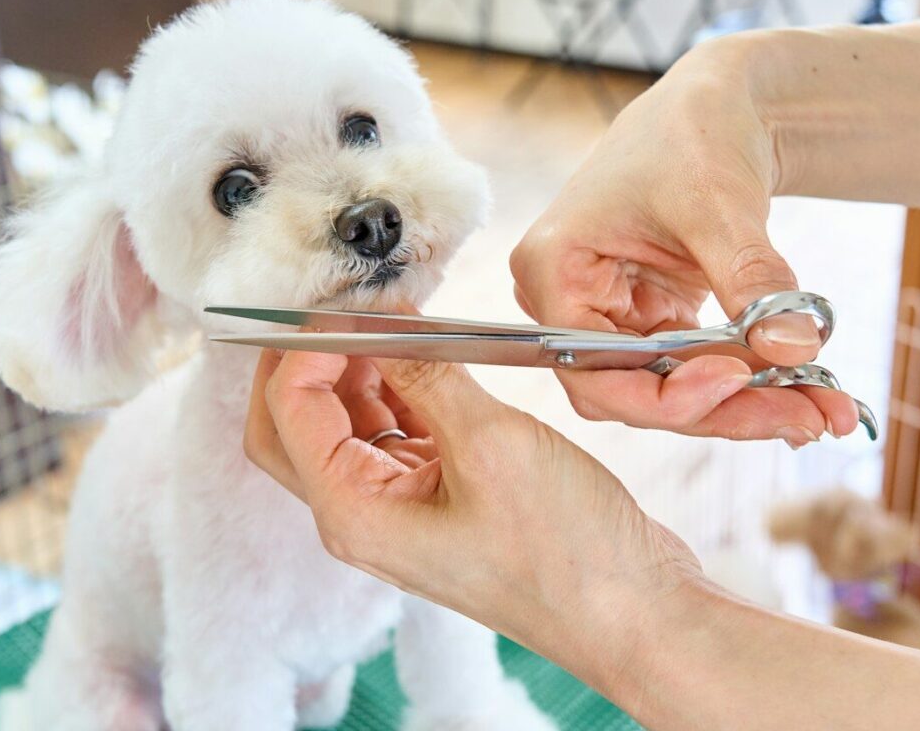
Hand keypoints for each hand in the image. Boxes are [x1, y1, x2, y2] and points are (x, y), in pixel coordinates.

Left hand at [243, 349, 700, 671]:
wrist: (631, 613)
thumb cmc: (566, 553)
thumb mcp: (490, 444)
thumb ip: (426, 376)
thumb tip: (381, 321)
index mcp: (353, 513)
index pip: (288, 411)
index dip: (306, 347)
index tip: (350, 305)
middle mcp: (362, 516)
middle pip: (294, 424)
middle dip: (310, 359)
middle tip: (348, 307)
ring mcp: (398, 511)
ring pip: (345, 425)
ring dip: (360, 370)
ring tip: (401, 321)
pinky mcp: (436, 501)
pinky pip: (396, 435)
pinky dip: (403, 391)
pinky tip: (432, 357)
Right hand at [510, 40, 859, 443]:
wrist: (720, 106)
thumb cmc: (694, 131)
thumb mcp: (719, 203)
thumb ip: (751, 279)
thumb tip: (794, 349)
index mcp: (553, 269)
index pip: (592, 370)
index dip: (664, 393)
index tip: (740, 380)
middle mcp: (567, 304)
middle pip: (635, 391)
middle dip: (725, 409)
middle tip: (810, 417)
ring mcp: (608, 317)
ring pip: (671, 391)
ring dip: (747, 406)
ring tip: (825, 410)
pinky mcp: (648, 322)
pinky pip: (694, 372)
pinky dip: (750, 383)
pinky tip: (806, 394)